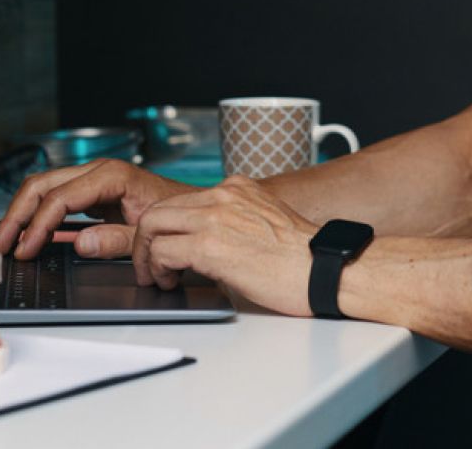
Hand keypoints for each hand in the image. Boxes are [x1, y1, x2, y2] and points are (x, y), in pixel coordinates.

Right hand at [0, 159, 190, 259]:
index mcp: (112, 177)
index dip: (37, 224)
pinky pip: (54, 197)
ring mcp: (92, 179)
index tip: (25, 250)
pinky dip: (34, 213)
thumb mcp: (149, 234)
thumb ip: (116, 240)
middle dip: (16, 214)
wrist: (193, 211)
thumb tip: (81, 243)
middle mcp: (98, 172)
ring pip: (42, 187)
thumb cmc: (176, 220)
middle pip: (42, 185)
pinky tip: (23, 231)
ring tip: (2, 239)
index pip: (60, 197)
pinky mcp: (91, 192)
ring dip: (20, 213)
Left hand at [133, 176, 320, 316]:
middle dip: (145, 239)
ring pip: (153, 226)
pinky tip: (170, 282)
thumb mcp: (263, 223)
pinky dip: (158, 268)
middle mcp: (222, 195)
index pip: (182, 201)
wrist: (325, 270)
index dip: (166, 228)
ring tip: (157, 277)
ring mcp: (214, 217)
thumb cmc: (302, 259)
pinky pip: (163, 251)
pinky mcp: (210, 245)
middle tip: (149, 264)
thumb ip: (232, 224)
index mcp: (236, 188)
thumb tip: (206, 246)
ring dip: (147, 255)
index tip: (164, 247)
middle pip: (159, 209)